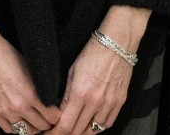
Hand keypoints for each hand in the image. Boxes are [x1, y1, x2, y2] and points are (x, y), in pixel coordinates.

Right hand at [0, 15, 60, 132]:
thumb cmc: (7, 54)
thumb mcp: (31, 68)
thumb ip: (41, 85)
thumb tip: (52, 95)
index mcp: (30, 94)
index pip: (52, 116)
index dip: (58, 115)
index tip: (58, 112)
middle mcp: (18, 106)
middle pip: (41, 126)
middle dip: (48, 123)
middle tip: (50, 118)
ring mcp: (4, 111)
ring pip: (25, 131)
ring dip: (34, 128)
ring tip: (37, 122)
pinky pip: (9, 130)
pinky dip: (17, 129)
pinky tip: (22, 122)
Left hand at [55, 7, 149, 133]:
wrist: (116, 43)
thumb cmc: (92, 53)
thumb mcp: (72, 71)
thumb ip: (65, 94)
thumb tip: (57, 112)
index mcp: (80, 93)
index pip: (65, 125)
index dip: (55, 133)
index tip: (49, 133)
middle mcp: (95, 101)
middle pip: (78, 131)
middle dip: (65, 133)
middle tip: (58, 132)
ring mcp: (109, 103)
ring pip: (92, 130)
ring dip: (80, 132)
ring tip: (73, 130)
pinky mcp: (119, 101)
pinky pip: (107, 123)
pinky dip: (97, 128)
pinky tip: (90, 126)